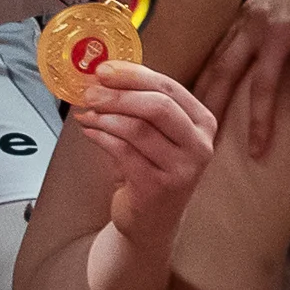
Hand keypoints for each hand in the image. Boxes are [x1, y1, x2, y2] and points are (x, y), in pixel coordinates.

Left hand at [62, 62, 216, 242]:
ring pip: (137, 129)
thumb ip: (143, 105)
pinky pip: (122, 152)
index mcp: (204, 122)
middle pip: (157, 106)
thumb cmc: (152, 167)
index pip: (170, 88)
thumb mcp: (159, 134)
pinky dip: (101, 138)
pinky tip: (89, 133)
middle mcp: (200, 144)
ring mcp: (182, 168)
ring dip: (104, 117)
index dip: (134, 75)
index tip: (103, 69)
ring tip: (85, 114)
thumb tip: (104, 75)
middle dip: (118, 95)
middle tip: (89, 92)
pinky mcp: (157, 187)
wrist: (153, 220)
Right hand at [204, 0, 289, 158]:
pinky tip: (202, 85)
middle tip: (204, 141)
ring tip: (193, 118)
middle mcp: (254, 23)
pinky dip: (210, 65)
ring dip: (204, 87)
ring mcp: (245, 14)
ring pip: (215, 56)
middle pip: (225, 72)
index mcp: (279, 32)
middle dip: (213, 107)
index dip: (258, 120)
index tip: (256, 150)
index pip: (262, 86)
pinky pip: (221, 43)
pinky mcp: (244, 10)